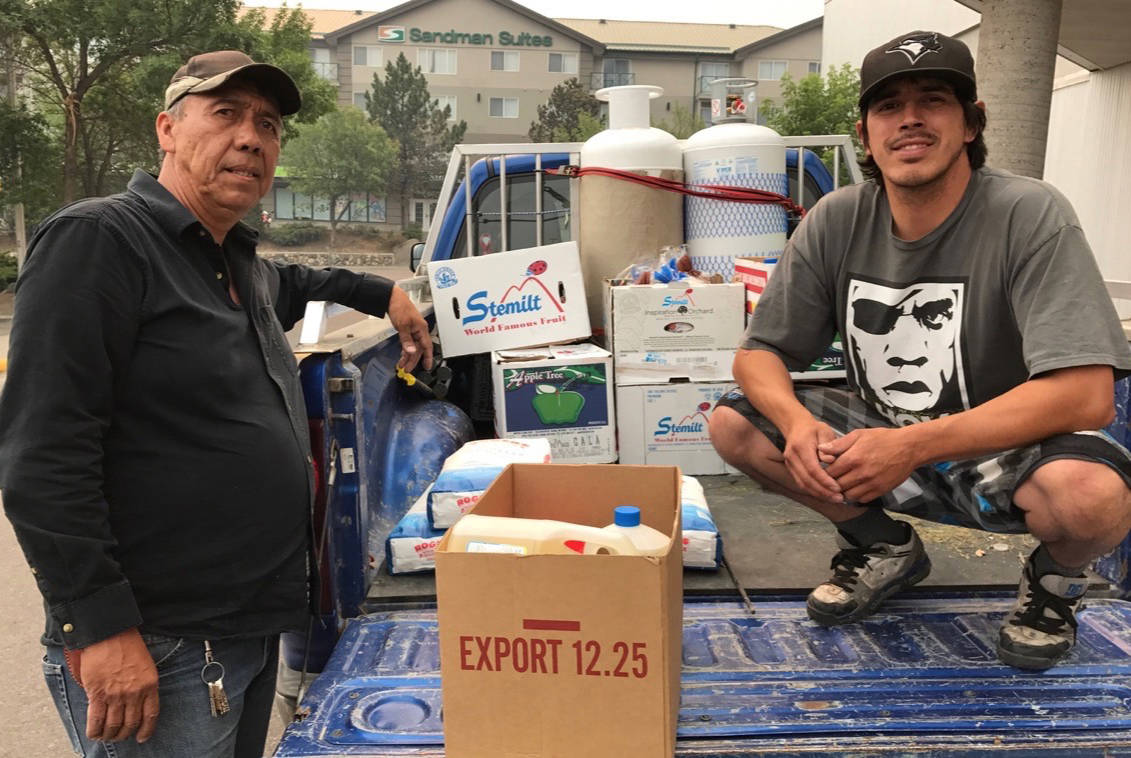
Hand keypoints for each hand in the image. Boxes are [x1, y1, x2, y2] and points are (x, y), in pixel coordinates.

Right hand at [80, 627, 158, 742]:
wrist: (110, 633)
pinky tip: (95, 734)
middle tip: (120, 736)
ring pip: (113, 725)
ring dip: (110, 735)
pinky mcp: (97, 694)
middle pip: (131, 723)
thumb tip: (134, 704)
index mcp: (150, 685)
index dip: (146, 730)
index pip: (151, 715)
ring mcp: (116, 694)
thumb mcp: (145, 665)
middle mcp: (135, 692)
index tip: (142, 737)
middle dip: (125, 734)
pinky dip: (95, 731)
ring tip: (107, 736)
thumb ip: (142, 685)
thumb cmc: (128, 645)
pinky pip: (96, 720)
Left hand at [386, 286, 432, 371]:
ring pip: (413, 347)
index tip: (428, 367)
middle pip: (419, 349)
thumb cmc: (400, 307)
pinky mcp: (408, 329)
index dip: (428, 357)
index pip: (427, 346)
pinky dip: (406, 350)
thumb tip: (410, 351)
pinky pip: (409, 342)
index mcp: (421, 329)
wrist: (393, 298)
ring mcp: (414, 330)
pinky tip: (402, 355)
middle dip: (413, 360)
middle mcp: (419, 330)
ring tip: (402, 365)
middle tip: (407, 369)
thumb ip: (406, 340)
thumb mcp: (402, 325)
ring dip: (408, 356)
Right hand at [782, 418, 843, 502]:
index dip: (825, 480)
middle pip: (807, 479)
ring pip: (803, 484)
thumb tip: (831, 461)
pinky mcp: (791, 469)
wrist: (796, 426)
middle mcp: (792, 457)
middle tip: (838, 498)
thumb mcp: (824, 432)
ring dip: (818, 494)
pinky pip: (801, 483)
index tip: (838, 487)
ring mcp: (789, 464)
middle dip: (823, 491)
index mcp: (800, 446)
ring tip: (834, 499)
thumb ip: (829, 446)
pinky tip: (825, 495)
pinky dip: (813, 491)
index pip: (812, 468)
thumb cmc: (814, 429)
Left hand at [821, 427, 918, 502]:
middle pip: (837, 486)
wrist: (909, 448)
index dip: (824, 472)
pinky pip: (862, 499)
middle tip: (831, 479)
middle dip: (831, 483)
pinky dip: (856, 496)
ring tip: (843, 484)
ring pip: (848, 495)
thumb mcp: (859, 435)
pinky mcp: (881, 490)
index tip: (823, 470)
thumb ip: (839, 444)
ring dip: (843, 492)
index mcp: (853, 458)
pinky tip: (856, 488)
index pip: (829, 472)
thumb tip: (820, 449)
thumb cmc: (882, 438)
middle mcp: (861, 473)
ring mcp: (872, 483)